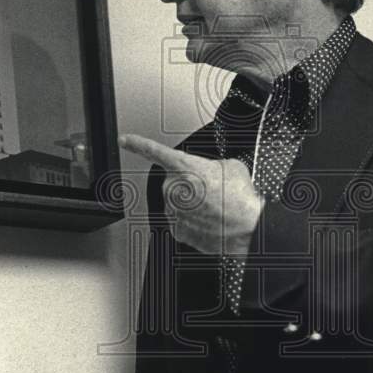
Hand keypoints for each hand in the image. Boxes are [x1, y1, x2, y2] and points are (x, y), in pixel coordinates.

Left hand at [119, 133, 263, 255]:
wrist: (248, 227)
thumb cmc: (240, 198)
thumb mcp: (230, 166)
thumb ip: (211, 164)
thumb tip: (212, 171)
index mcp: (183, 167)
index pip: (153, 151)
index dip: (137, 144)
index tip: (124, 140)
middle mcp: (173, 189)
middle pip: (176, 183)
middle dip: (191, 186)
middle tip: (213, 192)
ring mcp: (173, 211)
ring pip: (179, 204)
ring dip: (194, 205)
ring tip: (216, 208)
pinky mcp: (178, 231)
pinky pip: (183, 223)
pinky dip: (195, 223)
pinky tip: (211, 221)